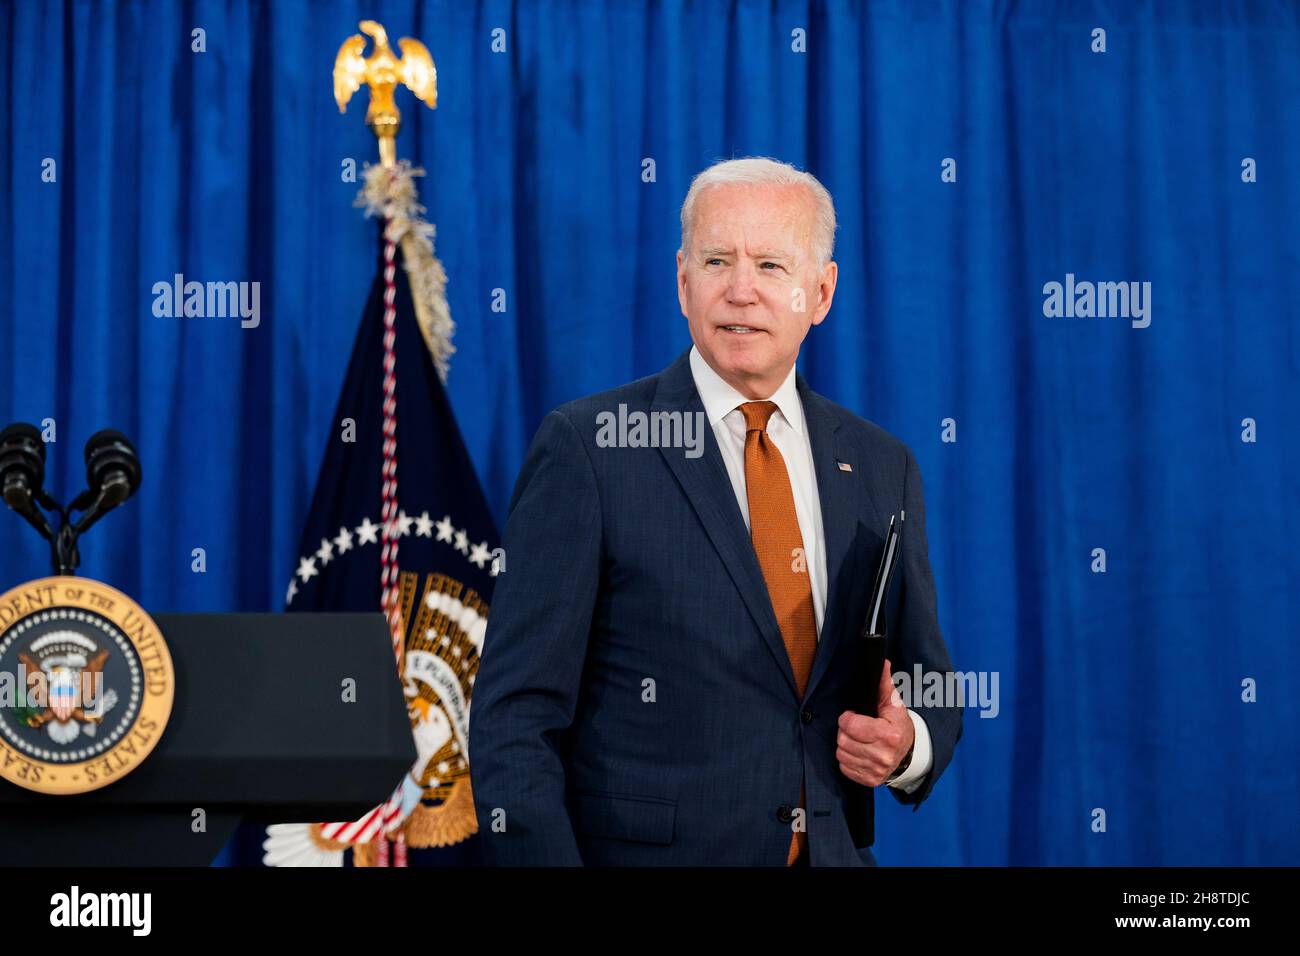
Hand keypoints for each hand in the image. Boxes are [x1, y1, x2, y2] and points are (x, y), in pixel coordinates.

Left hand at [836, 659, 913, 786]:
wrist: (908, 753)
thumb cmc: (897, 725)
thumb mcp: (893, 704)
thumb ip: (884, 684)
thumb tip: (882, 662)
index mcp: (889, 735)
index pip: (851, 726)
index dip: (848, 718)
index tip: (854, 716)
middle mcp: (883, 756)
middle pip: (843, 740)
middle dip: (846, 731)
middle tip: (856, 728)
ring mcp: (876, 770)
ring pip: (841, 754)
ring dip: (845, 745)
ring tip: (857, 739)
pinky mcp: (870, 781)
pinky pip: (844, 767)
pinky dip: (848, 759)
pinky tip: (858, 752)